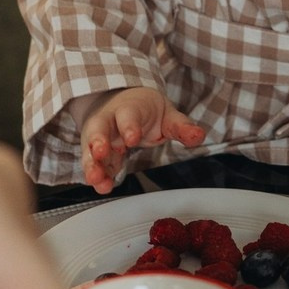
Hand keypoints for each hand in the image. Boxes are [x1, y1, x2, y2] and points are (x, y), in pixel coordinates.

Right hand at [77, 87, 205, 194]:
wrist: (120, 102)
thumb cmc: (143, 109)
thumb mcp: (165, 113)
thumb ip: (181, 126)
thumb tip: (198, 136)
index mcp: (128, 108)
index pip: (127, 115)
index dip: (129, 126)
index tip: (132, 138)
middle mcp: (109, 121)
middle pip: (99, 128)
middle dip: (98, 140)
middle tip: (100, 152)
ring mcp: (99, 138)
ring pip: (90, 149)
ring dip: (92, 164)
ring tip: (96, 179)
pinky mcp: (96, 154)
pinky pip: (94, 164)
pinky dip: (97, 176)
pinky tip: (101, 186)